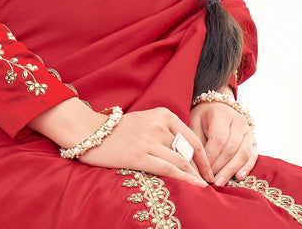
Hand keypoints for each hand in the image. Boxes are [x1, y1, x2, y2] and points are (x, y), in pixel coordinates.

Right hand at [30, 99, 213, 187]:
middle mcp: (158, 124)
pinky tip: (195, 186)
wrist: (90, 132)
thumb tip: (186, 152)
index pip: (192, 136)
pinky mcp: (139, 155)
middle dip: (201, 168)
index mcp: (162, 114)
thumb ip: (165, 131)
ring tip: (204, 187)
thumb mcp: (146, 121)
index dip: (204, 155)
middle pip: (188, 150)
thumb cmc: (119, 130)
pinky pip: (169, 169)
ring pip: (181, 161)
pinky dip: (185, 179)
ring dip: (195, 176)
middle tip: (211, 181)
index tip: (210, 168)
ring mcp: (149, 140)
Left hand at [190, 102, 256, 186]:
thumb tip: (193, 166)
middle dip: (219, 167)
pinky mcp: (253, 140)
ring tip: (220, 182)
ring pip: (243, 153)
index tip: (202, 171)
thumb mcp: (194, 123)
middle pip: (230, 148)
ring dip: (231, 170)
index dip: (211, 158)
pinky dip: (246, 167)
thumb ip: (195, 142)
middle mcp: (237, 121)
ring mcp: (248, 130)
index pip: (218, 140)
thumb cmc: (203, 118)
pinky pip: (252, 155)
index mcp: (221, 115)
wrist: (218, 108)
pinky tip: (238, 177)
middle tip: (210, 181)